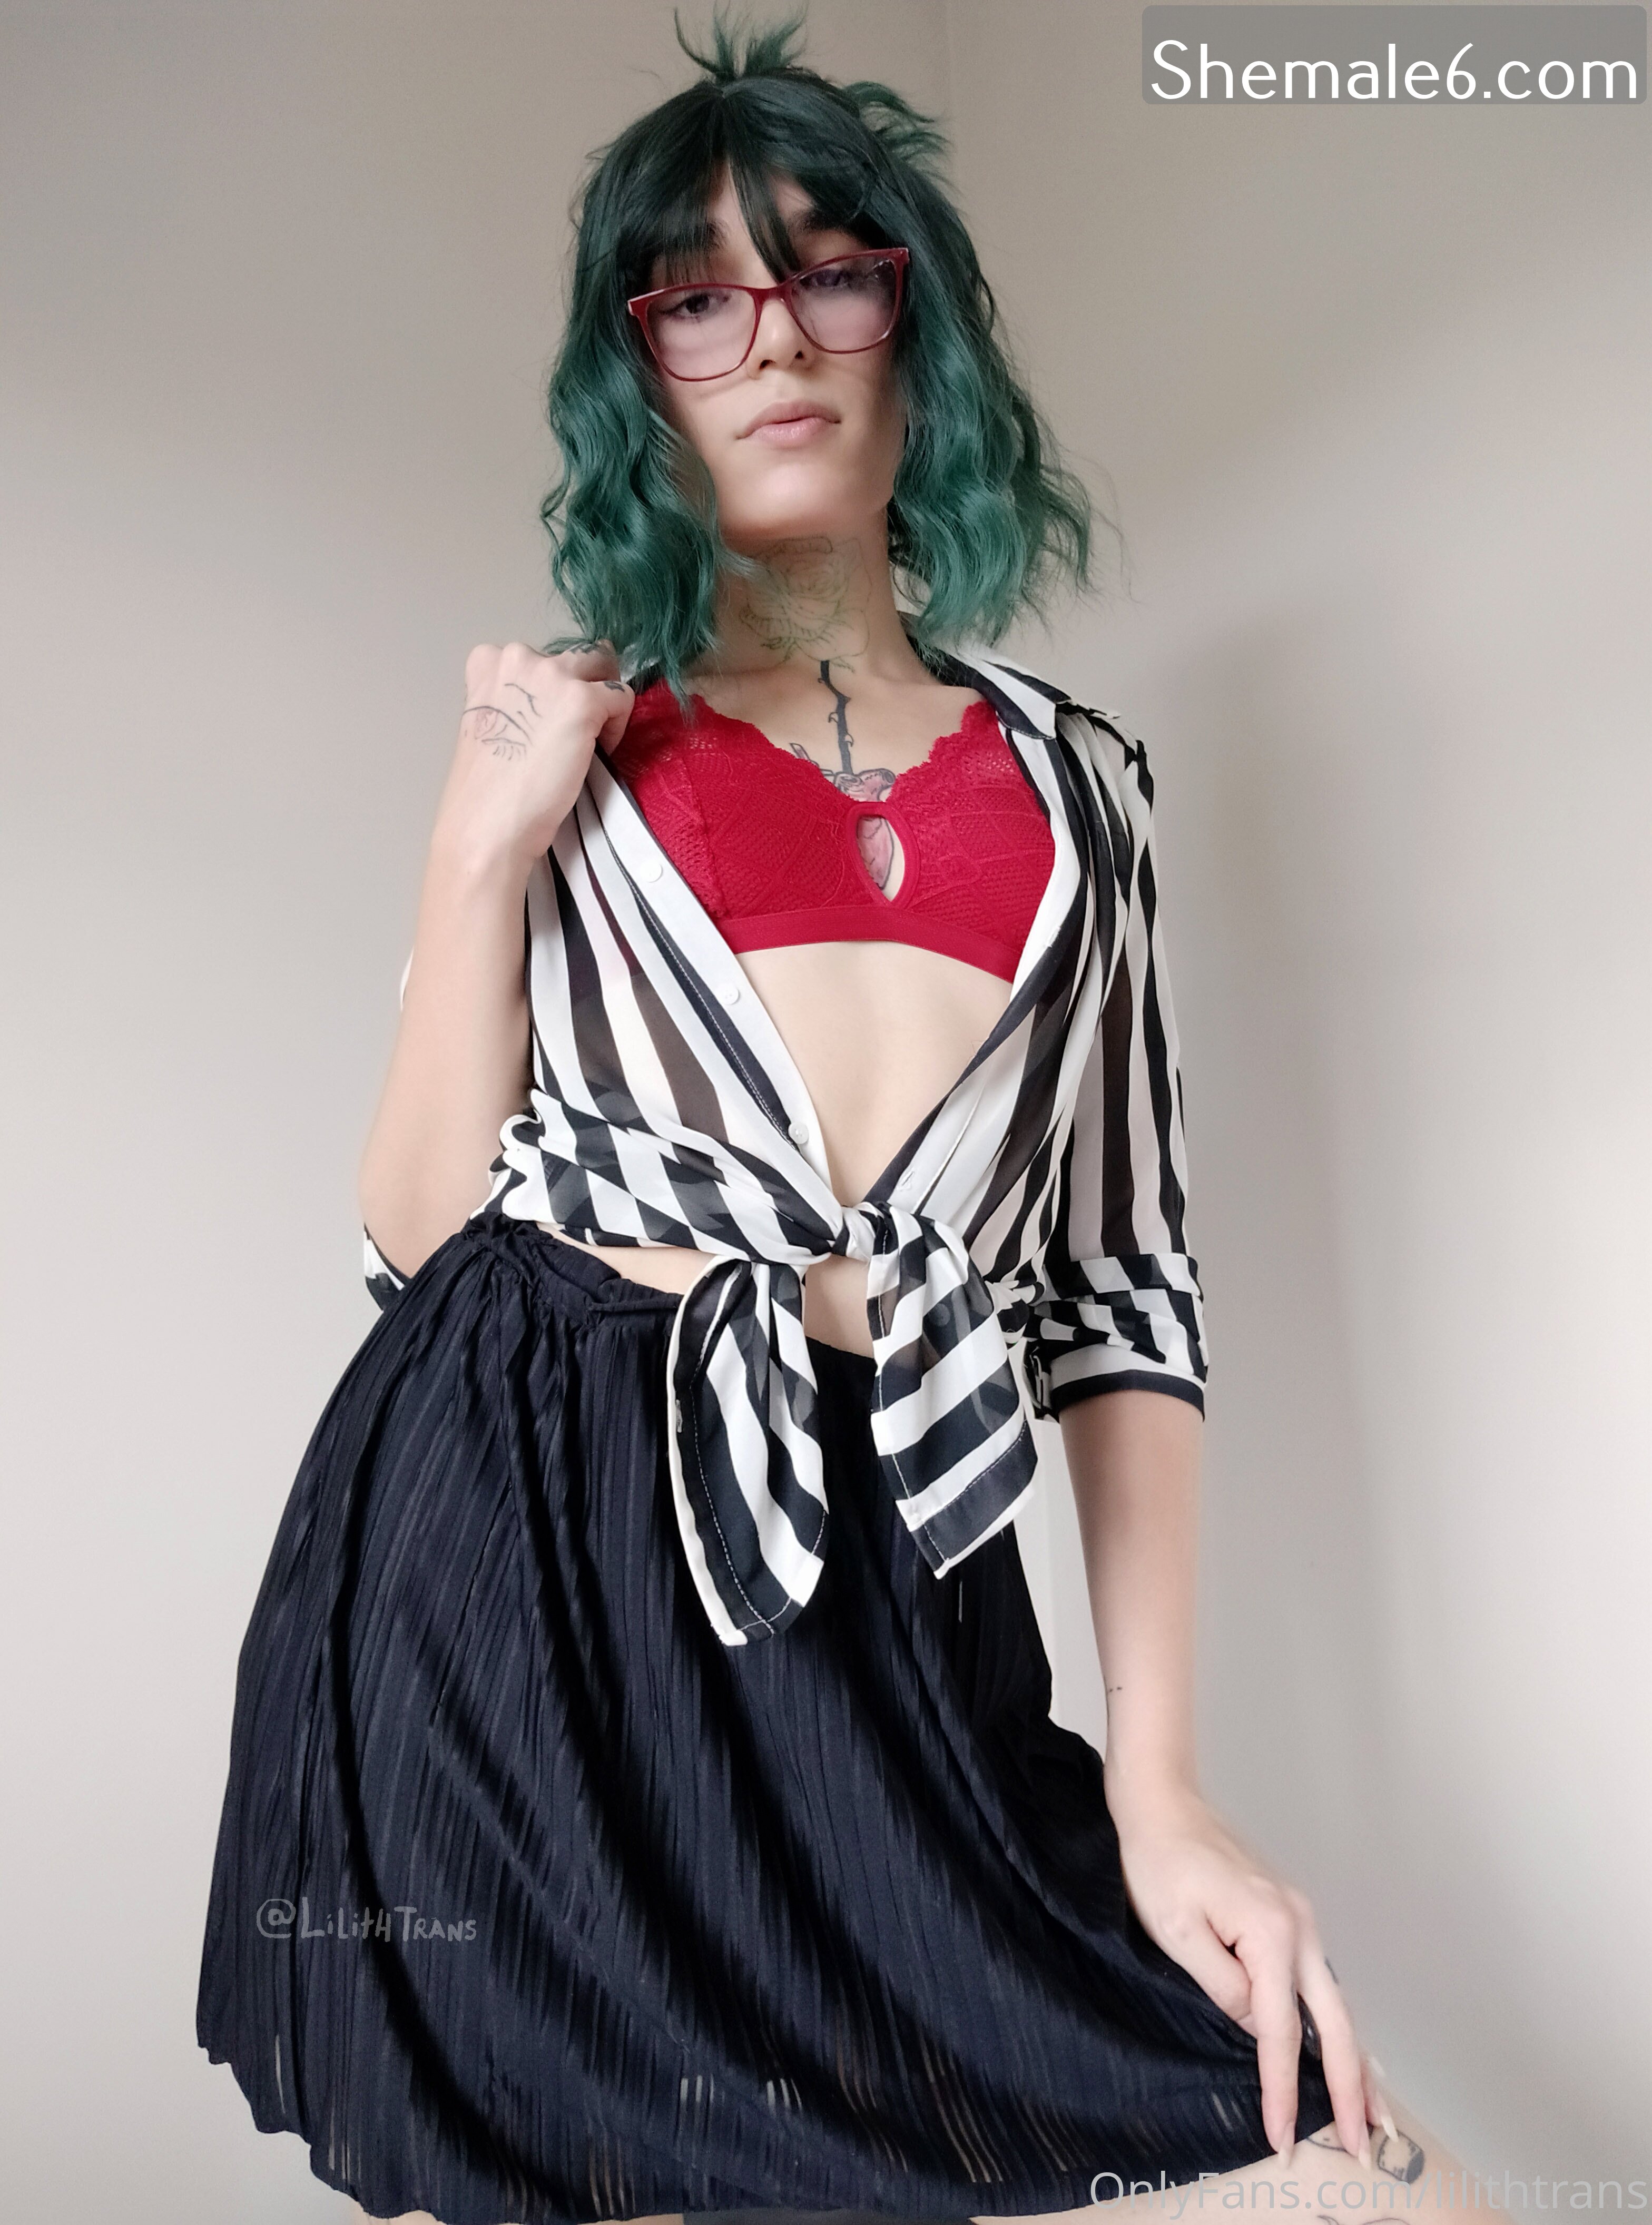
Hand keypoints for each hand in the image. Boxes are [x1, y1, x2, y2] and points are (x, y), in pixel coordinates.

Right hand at [434, 640, 633, 870]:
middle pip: (578, 656)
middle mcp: (519, 656)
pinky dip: (618, 725)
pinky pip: (622, 698)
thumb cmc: (488, 788)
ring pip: (604, 669)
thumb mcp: (490, 723)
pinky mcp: (583, 701)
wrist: (489, 825)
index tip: (548, 721)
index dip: (554, 689)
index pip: (539, 655)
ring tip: (589, 744)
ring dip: (604, 703)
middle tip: (578, 733)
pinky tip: (597, 754)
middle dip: (585, 688)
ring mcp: (552, 675)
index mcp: (488, 661)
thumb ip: (517, 699)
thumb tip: (555, 700)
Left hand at [1105, 1777, 1387, 2166]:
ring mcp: (1301, 1919)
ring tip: (1370, 2116)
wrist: (1162, 1803)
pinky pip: (1319, 1982)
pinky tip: (1340, 2052)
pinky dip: (1334, 2024)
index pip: (1280, 2033)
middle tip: (1363, 2146)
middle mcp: (1300, 1926)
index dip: (1282, 2090)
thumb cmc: (1159, 1861)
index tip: (1281, 2139)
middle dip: (1351, 2088)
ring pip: (1336, 2004)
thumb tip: (1259, 2028)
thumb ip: (1223, 1989)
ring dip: (1353, 2060)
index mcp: (1272, 1932)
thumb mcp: (1177, 1933)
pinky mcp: (1289, 1917)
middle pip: (1335, 2023)